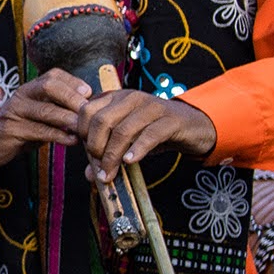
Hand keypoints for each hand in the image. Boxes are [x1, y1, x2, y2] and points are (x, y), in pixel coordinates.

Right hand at [0, 70, 92, 168]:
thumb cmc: (24, 126)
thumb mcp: (41, 113)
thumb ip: (60, 108)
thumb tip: (93, 108)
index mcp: (31, 88)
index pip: (54, 76)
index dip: (73, 82)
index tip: (90, 94)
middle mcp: (22, 95)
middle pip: (49, 87)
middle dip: (72, 98)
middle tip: (89, 111)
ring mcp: (15, 111)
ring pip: (44, 111)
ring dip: (67, 119)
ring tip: (83, 128)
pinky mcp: (11, 130)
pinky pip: (38, 131)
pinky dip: (58, 136)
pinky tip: (71, 140)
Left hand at [80, 88, 215, 182]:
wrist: (192, 126)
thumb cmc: (153, 131)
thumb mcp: (127, 141)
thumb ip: (107, 153)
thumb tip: (91, 175)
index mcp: (115, 98)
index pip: (87, 111)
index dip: (82, 134)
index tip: (88, 155)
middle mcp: (131, 98)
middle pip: (102, 121)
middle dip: (96, 147)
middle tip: (99, 167)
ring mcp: (152, 107)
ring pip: (123, 130)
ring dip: (113, 156)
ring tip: (110, 173)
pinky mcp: (171, 120)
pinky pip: (149, 135)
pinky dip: (137, 150)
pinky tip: (130, 162)